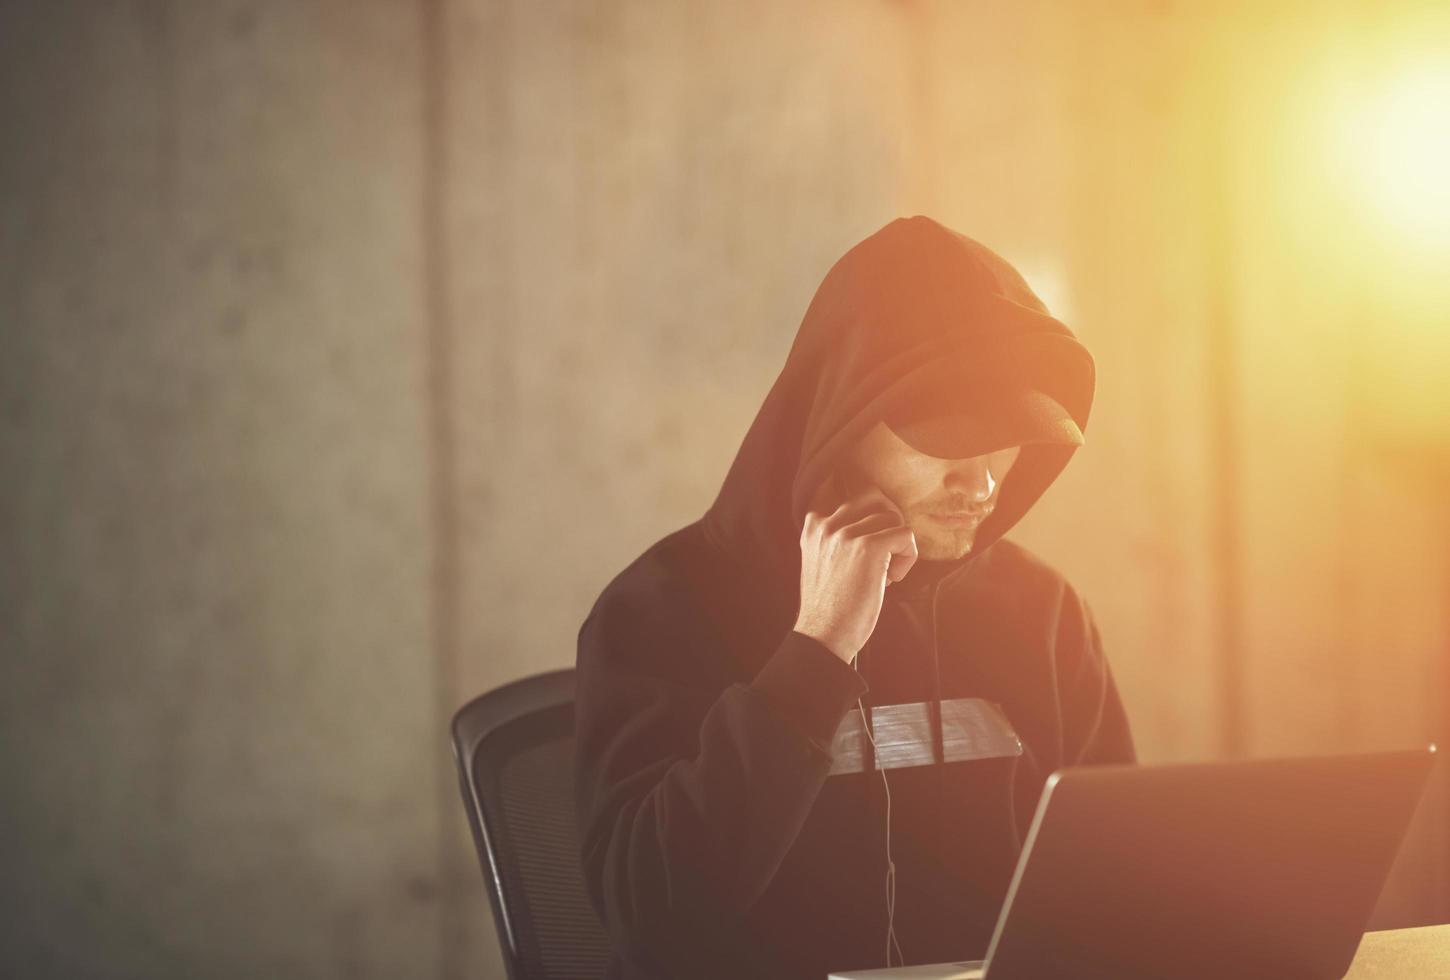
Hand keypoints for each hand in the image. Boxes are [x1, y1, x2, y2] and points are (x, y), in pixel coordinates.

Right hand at [793, 468, 918, 663]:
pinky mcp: (868, 548)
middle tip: (886, 549)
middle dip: (887, 519)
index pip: (845, 488)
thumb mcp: (820, 562)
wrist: (824, 636)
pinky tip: (891, 580)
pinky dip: (908, 558)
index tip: (871, 539)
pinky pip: (906, 535)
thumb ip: (835, 538)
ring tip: (885, 572)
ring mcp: (846, 534)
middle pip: (873, 495)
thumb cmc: (830, 606)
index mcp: (814, 526)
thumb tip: (878, 520)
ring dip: (897, 545)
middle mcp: (827, 525)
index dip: (868, 510)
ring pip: (892, 516)